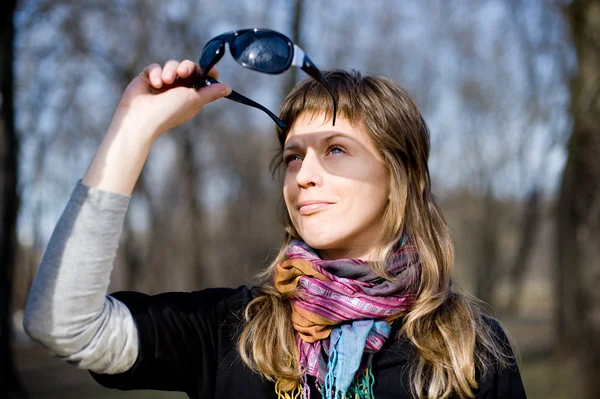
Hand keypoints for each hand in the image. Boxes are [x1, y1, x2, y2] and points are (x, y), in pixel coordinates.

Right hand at [114, 60, 231, 139]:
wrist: (141, 118)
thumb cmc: (169, 112)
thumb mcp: (194, 100)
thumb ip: (211, 93)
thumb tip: (228, 88)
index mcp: (191, 96)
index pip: (202, 78)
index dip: (207, 71)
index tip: (210, 67)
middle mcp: (178, 89)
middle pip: (188, 68)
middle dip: (187, 67)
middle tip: (184, 71)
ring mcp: (163, 84)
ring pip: (172, 65)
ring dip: (170, 70)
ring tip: (166, 81)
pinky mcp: (148, 79)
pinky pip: (155, 67)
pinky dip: (156, 73)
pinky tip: (155, 84)